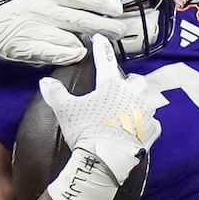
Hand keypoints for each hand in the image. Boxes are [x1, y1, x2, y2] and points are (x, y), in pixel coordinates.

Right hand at [0, 0, 129, 65]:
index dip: (102, 3)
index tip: (118, 9)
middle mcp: (44, 8)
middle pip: (81, 17)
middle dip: (104, 24)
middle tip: (121, 31)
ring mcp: (36, 28)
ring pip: (70, 34)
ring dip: (89, 39)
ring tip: (104, 43)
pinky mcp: (26, 47)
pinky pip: (52, 51)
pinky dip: (67, 53)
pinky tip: (79, 53)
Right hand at [38, 36, 161, 199]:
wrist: (105, 160)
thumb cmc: (85, 131)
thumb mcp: (65, 110)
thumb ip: (56, 93)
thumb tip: (45, 82)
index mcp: (113, 85)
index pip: (105, 62)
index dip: (101, 49)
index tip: (100, 38)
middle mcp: (134, 94)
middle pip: (136, 81)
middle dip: (129, 84)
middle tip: (119, 91)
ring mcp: (146, 112)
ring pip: (148, 100)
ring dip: (140, 103)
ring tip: (129, 112)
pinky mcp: (153, 129)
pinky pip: (152, 123)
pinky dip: (145, 125)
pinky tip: (137, 130)